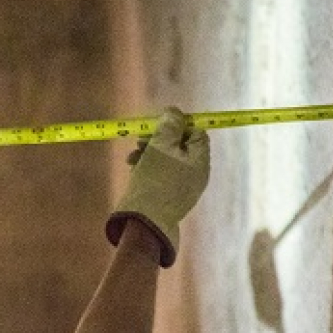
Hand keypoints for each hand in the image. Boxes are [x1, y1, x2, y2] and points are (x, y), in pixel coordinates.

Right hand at [106, 107, 209, 266]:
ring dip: (149, 154)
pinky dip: (148, 169)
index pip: (196, 132)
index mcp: (201, 160)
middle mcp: (197, 175)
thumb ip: (170, 125)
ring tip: (132, 157)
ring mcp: (183, 188)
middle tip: (140, 140)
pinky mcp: (169, 199)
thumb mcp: (161, 146)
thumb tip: (174, 111)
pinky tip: (134, 170)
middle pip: (181, 146)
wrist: (144, 220)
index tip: (157, 125)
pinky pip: (162, 176)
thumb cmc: (154, 180)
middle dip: (159, 140)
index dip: (177, 124)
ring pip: (168, 161)